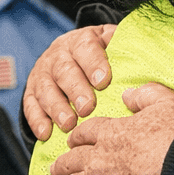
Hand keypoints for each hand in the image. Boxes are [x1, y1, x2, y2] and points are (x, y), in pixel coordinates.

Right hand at [22, 24, 117, 141]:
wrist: (72, 51)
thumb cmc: (100, 53)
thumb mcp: (112, 43)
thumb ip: (122, 47)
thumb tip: (143, 54)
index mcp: (81, 41)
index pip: (86, 47)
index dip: (93, 63)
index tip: (103, 81)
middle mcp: (58, 54)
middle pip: (64, 71)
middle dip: (75, 90)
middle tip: (87, 108)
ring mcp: (43, 72)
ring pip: (46, 89)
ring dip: (56, 107)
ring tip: (68, 124)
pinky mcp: (32, 90)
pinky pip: (30, 104)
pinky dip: (37, 120)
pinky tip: (45, 133)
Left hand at [45, 83, 173, 174]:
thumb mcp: (167, 103)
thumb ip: (146, 95)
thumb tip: (128, 95)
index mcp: (111, 132)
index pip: (85, 133)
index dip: (77, 138)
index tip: (73, 143)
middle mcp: (98, 158)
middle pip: (71, 161)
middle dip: (61, 166)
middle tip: (56, 170)